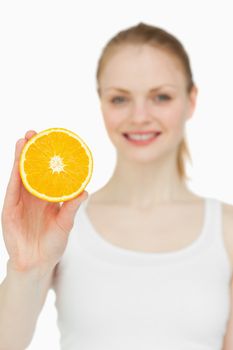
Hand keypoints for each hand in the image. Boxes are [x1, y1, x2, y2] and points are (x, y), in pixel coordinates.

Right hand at [1, 130, 87, 277]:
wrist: (37, 264)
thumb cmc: (52, 244)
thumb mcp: (65, 224)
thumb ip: (72, 207)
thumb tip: (85, 190)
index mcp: (48, 197)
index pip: (48, 173)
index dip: (49, 158)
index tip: (53, 141)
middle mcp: (34, 196)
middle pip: (32, 169)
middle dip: (33, 150)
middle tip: (36, 133)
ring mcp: (21, 201)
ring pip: (21, 174)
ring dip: (21, 157)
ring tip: (24, 139)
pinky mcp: (10, 209)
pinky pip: (13, 189)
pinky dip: (15, 174)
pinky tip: (18, 161)